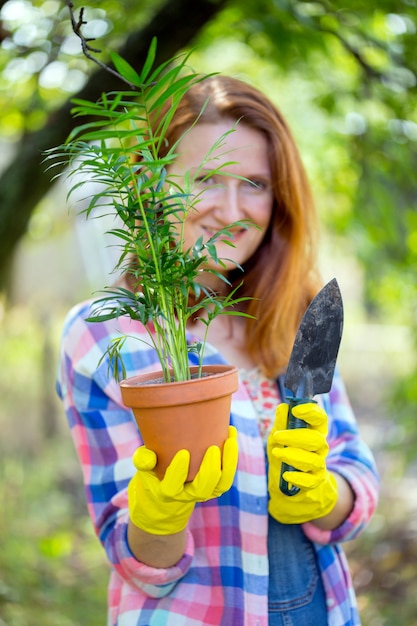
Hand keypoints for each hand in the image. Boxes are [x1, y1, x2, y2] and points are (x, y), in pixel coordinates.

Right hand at [128, 425, 237, 534]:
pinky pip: (228, 476)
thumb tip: (148, 456)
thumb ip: (143, 460)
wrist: (167, 488)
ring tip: (230, 439)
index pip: (172, 487)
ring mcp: (204, 491)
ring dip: (228, 463)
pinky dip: (232, 457)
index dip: (178, 472)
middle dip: (209, 470)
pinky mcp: (216, 485)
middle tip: (212, 448)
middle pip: (202, 489)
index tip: (183, 452)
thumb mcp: (144, 466)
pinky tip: (231, 434)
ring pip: (221, 484)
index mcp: (167, 491)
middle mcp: (188, 495)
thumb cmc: (154, 470)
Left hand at [267, 402, 337, 523]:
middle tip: (277, 436)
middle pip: (316, 439)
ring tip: (277, 453)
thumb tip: (283, 407)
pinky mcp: (315, 481)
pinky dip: (297, 477)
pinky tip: (286, 475)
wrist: (284, 479)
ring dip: (294, 456)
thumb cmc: (284, 450)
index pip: (320, 418)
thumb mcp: (278, 435)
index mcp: (314, 430)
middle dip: (295, 436)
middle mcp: (320, 446)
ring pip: (314, 460)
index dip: (311, 412)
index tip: (296, 410)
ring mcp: (319, 464)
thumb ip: (281, 422)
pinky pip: (310, 481)